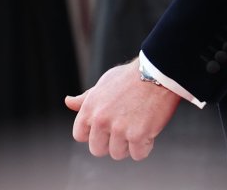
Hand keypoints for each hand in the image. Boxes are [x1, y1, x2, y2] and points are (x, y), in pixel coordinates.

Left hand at [65, 60, 180, 160]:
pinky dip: (145, 145)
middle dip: (111, 141)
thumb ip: (86, 99)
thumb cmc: (131, 77)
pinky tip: (149, 127)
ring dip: (129, 144)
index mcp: (90, 108)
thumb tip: (68, 102)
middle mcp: (101, 120)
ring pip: (118, 153)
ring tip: (138, 123)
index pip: (80, 135)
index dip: (93, 132)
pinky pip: (138, 154)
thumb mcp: (104, 83)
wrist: (157, 71)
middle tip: (125, 125)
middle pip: (97, 149)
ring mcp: (119, 129)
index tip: (107, 125)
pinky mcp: (138, 135)